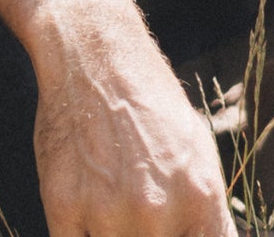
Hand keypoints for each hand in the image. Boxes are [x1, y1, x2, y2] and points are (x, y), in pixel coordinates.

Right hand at [0, 0, 231, 236]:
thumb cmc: (149, 102)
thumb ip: (210, 216)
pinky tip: (87, 218)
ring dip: (114, 235)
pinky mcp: (62, 202)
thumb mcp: (201, 154)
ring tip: (113, 209)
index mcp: (201, 201)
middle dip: (148, 235)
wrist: (93, 54)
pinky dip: (82, 235)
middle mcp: (157, 213)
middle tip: (138, 216)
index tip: (171, 232)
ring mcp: (107, 209)